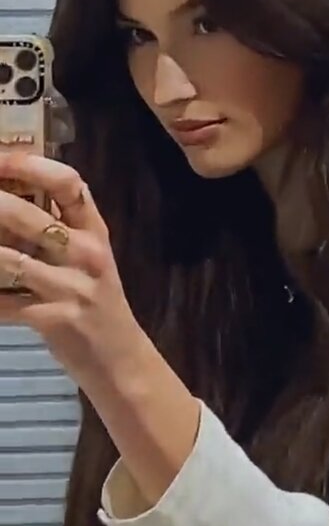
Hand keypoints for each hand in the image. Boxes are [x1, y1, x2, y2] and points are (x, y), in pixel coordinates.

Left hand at [0, 154, 147, 385]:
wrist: (119, 360)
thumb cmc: (96, 305)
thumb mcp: (88, 260)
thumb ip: (60, 229)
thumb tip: (6, 200)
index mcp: (94, 232)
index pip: (69, 183)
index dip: (29, 165)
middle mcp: (87, 254)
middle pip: (29, 216)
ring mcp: (71, 287)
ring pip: (9, 260)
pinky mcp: (55, 319)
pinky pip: (4, 304)